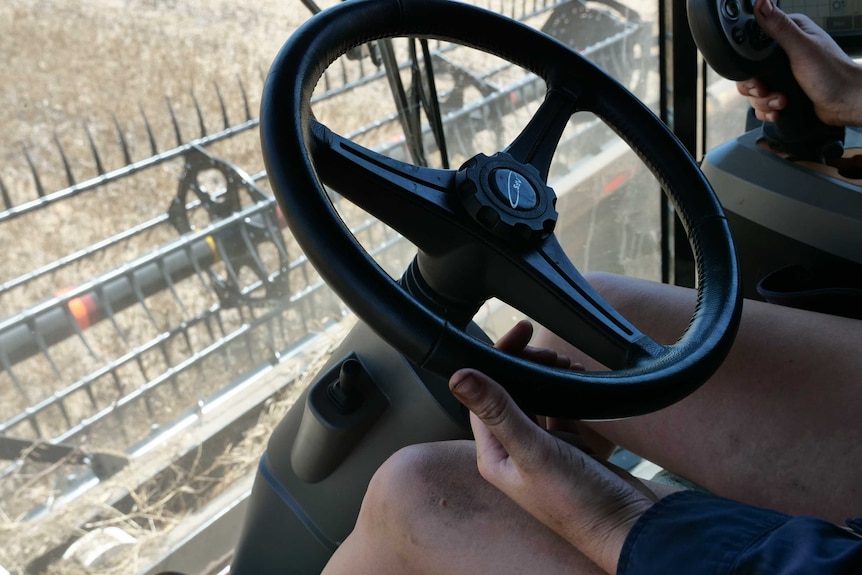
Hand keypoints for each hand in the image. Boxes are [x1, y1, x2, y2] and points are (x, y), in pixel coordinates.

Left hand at [449, 365, 655, 573]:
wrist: (628, 528)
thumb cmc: (578, 502)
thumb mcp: (534, 451)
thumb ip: (498, 412)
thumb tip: (459, 377)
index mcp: (494, 455)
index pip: (483, 397)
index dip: (498, 361)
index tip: (519, 334)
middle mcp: (513, 452)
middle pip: (507, 394)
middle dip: (525, 366)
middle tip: (547, 350)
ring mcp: (541, 450)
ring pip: (534, 400)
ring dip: (545, 376)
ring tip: (564, 362)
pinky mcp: (568, 449)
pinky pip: (558, 411)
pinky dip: (565, 391)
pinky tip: (576, 379)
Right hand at [736, 0, 861, 125]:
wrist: (845, 102)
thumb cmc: (832, 73)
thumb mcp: (801, 47)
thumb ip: (778, 26)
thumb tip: (761, 2)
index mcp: (789, 34)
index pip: (753, 43)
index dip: (748, 60)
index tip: (755, 73)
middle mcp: (784, 53)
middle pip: (750, 71)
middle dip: (756, 87)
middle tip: (767, 90)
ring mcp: (783, 74)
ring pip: (754, 90)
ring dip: (765, 101)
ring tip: (782, 101)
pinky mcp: (784, 91)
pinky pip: (762, 103)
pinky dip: (768, 109)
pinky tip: (779, 110)